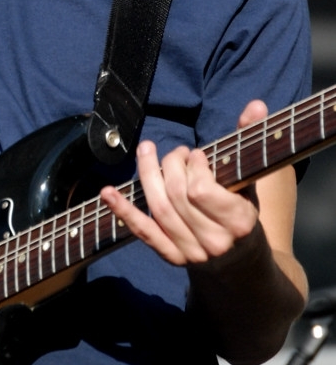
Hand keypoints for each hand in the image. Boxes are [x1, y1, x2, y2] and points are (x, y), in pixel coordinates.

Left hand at [100, 100, 266, 266]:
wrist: (241, 261)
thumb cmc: (243, 210)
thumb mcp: (251, 179)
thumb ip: (251, 140)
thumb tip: (256, 104)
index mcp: (238, 222)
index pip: (200, 190)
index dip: (193, 167)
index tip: (197, 156)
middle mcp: (214, 241)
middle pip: (176, 196)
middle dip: (171, 165)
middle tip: (175, 153)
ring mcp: (192, 252)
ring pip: (159, 209)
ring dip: (146, 175)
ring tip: (146, 151)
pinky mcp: (172, 257)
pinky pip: (144, 233)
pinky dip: (123, 211)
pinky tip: (107, 192)